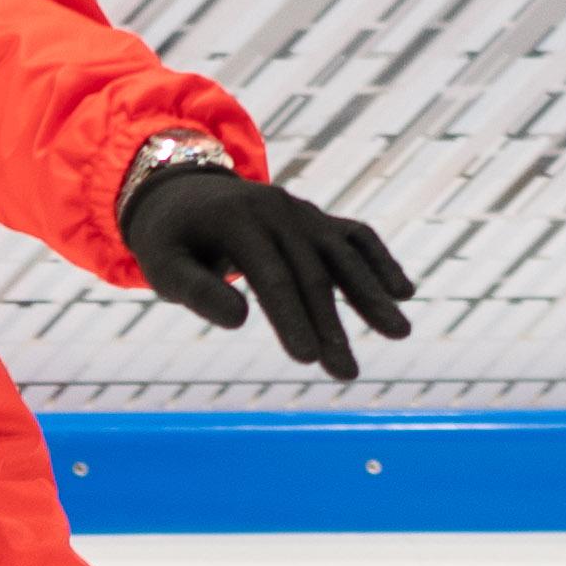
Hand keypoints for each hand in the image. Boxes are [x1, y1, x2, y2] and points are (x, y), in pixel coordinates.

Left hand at [120, 154, 417, 381]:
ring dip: (372, 295)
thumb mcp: (162, 264)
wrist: (183, 192)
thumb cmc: (170, 240)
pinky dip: (379, 261)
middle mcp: (277, 210)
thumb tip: (239, 320)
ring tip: (399, 333)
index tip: (306, 360)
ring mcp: (301, 213)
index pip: (272, 277)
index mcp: (238, 221)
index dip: (290, 319)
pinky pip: (355, 237)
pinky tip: (404, 292)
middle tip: (346, 374)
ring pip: (343, 255)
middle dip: (331, 325)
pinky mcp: (317, 220)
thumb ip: (194, 291)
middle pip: (312, 273)